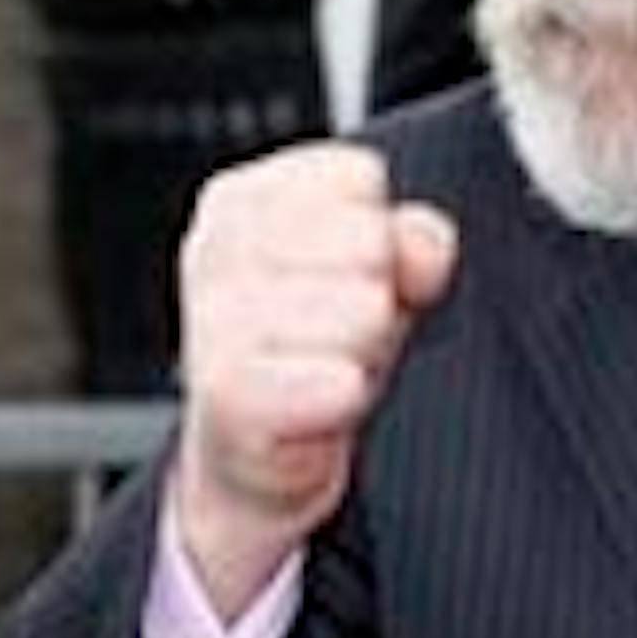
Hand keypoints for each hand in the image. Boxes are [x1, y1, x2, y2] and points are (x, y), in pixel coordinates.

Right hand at [172, 143, 455, 617]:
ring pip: (354, 307)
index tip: (360, 277)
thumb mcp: (373, 282)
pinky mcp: (225, 395)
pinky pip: (320, 376)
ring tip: (336, 369)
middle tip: (348, 336)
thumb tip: (424, 243)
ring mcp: (213, 321)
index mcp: (245, 201)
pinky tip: (336, 395)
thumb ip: (411, 242)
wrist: (251, 458)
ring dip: (367, 352)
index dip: (383, 234)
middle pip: (365, 242)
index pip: (356, 178)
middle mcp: (216, 248)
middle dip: (377, 295)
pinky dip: (339, 390)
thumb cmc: (310, 352)